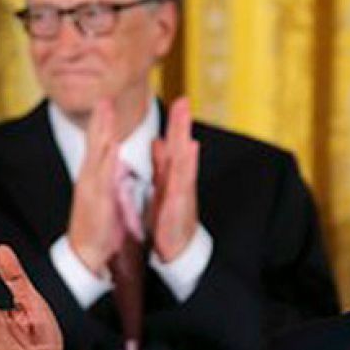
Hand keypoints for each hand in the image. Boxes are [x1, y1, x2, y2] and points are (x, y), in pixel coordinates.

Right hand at [65, 99, 120, 273]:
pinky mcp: (97, 204)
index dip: (102, 124)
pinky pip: (103, 182)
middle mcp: (90, 180)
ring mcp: (92, 190)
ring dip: (101, 136)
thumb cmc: (99, 225)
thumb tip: (115, 160)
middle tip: (103, 99)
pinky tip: (112, 152)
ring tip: (104, 116)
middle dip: (99, 122)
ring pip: (97, 157)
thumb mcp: (106, 196)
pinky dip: (107, 166)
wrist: (86, 253)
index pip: (98, 145)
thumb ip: (110, 176)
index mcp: (96, 177)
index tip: (106, 102)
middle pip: (95, 145)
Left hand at [149, 97, 199, 262]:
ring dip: (185, 137)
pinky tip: (190, 149)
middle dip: (182, 123)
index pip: (173, 144)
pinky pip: (184, 179)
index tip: (179, 101)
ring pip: (184, 158)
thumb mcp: (162, 187)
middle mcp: (179, 179)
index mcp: (171, 175)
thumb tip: (158, 142)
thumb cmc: (170, 219)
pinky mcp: (181, 202)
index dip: (176, 124)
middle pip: (181, 146)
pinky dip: (187, 163)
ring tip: (186, 118)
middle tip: (184, 100)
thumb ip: (161, 164)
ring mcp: (183, 189)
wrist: (177, 248)